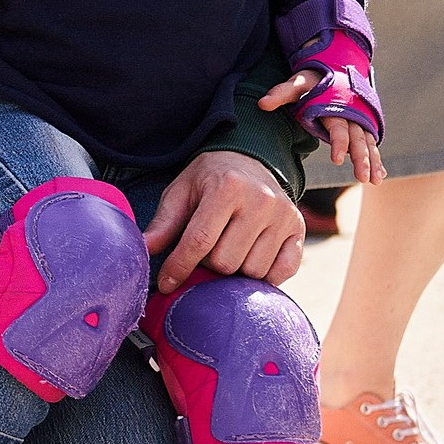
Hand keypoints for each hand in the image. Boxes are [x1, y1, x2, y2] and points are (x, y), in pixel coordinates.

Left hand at [145, 148, 305, 292]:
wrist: (251, 159)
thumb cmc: (210, 179)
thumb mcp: (182, 191)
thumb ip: (165, 222)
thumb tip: (144, 249)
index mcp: (228, 187)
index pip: (200, 241)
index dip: (180, 267)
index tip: (167, 284)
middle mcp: (261, 200)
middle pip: (227, 262)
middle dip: (209, 265)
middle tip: (206, 251)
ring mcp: (284, 216)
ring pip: (253, 271)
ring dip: (235, 271)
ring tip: (229, 249)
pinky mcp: (299, 229)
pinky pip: (281, 272)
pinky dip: (264, 275)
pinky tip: (252, 258)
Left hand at [257, 69, 386, 183]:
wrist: (333, 67)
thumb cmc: (313, 79)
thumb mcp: (297, 83)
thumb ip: (281, 93)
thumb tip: (262, 104)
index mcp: (336, 105)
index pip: (339, 127)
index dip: (339, 143)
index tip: (337, 160)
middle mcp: (351, 113)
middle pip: (358, 138)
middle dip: (362, 158)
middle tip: (363, 178)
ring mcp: (358, 120)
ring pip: (368, 143)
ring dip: (373, 162)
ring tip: (375, 181)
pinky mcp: (362, 126)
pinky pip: (370, 143)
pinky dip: (376, 158)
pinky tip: (380, 175)